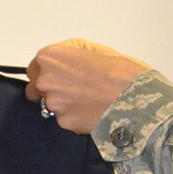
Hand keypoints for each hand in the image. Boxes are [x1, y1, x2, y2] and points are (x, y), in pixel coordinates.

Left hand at [26, 39, 150, 134]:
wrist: (137, 101)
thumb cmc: (123, 73)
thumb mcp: (98, 50)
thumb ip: (74, 52)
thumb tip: (66, 58)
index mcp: (51, 58)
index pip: (35, 67)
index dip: (48, 71)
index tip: (60, 75)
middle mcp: (46, 81)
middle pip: (36, 88)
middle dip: (50, 89)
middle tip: (73, 90)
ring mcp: (53, 104)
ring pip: (49, 106)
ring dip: (62, 105)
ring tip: (87, 101)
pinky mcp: (64, 123)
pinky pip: (64, 120)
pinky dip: (74, 117)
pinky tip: (91, 112)